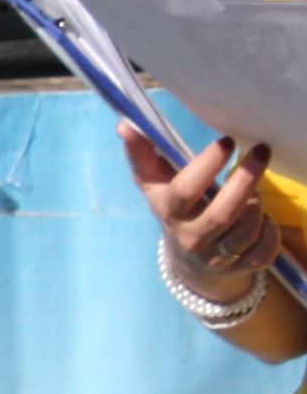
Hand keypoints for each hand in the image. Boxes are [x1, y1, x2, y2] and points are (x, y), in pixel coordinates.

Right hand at [124, 125, 277, 300]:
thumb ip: (141, 154)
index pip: (185, 190)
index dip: (208, 165)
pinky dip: (270, 232)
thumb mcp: (154, 184)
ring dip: (257, 205)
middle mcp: (190, 237)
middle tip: (261, 151)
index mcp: (168, 212)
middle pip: (223, 213)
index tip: (227, 141)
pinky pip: (264, 251)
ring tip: (255, 190)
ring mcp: (215, 256)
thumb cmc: (174, 208)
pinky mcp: (239, 268)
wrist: (188, 262)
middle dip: (246, 180)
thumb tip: (124, 124)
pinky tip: (263, 220)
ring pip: (247, 230)